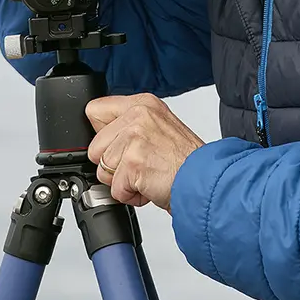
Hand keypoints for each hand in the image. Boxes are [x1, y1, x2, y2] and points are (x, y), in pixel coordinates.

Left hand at [86, 94, 203, 211]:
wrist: (204, 180)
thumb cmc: (184, 160)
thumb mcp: (158, 125)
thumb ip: (129, 124)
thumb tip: (101, 133)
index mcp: (142, 103)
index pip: (95, 110)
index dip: (103, 136)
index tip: (118, 146)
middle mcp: (138, 115)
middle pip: (94, 147)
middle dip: (112, 165)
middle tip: (138, 165)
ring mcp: (135, 137)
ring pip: (102, 169)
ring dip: (122, 181)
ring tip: (146, 175)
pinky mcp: (133, 162)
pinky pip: (115, 188)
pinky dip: (130, 195)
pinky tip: (148, 185)